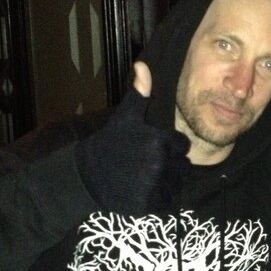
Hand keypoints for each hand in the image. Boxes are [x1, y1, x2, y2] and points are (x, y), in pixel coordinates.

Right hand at [73, 62, 189, 215]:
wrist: (86, 176)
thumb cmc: (109, 143)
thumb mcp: (124, 117)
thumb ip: (139, 93)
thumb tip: (143, 64)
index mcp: (158, 141)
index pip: (182, 146)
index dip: (170, 147)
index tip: (153, 148)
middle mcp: (159, 164)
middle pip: (183, 167)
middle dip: (170, 166)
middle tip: (147, 165)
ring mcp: (153, 186)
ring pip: (177, 186)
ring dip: (167, 184)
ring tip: (145, 178)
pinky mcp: (148, 205)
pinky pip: (168, 205)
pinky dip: (160, 201)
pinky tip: (144, 192)